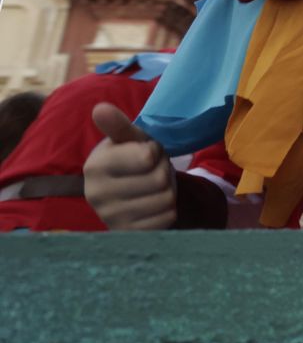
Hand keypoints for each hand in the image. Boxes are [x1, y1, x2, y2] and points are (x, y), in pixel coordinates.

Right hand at [83, 103, 176, 229]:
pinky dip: (168, 209)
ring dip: (168, 191)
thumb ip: (118, 125)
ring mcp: (110, 217)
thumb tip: (100, 108)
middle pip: (160, 179)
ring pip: (166, 200)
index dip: (154, 152)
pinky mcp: (128, 234)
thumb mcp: (129, 139)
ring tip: (152, 186)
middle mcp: (96, 194)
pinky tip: (152, 205)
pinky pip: (167, 219)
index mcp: (95, 166)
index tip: (144, 153)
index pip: (147, 157)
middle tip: (151, 171)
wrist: (128, 194)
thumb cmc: (132, 159)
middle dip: (163, 172)